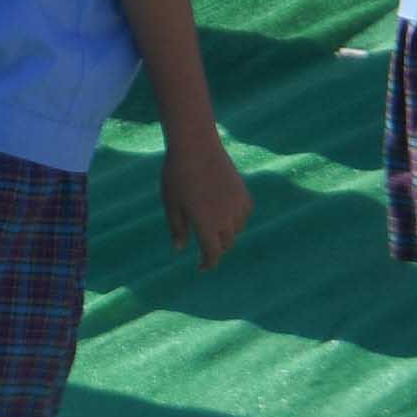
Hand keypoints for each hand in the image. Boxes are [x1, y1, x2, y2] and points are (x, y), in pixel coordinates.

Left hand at [163, 120, 248, 265]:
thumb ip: (177, 228)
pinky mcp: (246, 196)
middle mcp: (226, 220)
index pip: (212, 254)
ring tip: (211, 222)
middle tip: (204, 244)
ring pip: (236, 230)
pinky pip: (243, 214)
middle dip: (216, 247)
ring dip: (225, 232)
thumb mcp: (171, 204)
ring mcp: (238, 208)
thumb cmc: (177, 176)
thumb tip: (180, 249)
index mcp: (206, 225)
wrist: (196, 148)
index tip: (202, 268)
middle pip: (226, 244)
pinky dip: (236, 218)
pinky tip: (224, 210)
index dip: (208, 264)